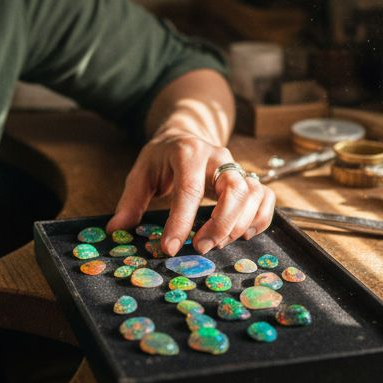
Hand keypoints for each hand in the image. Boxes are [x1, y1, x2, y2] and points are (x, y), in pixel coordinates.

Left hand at [107, 129, 275, 256]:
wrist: (186, 134)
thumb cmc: (163, 157)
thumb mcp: (141, 173)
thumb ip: (130, 201)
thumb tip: (116, 230)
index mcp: (188, 152)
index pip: (189, 189)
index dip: (181, 221)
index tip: (169, 247)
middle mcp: (218, 156)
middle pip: (234, 190)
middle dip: (219, 225)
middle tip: (199, 248)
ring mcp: (237, 167)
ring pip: (254, 194)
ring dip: (238, 225)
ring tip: (216, 244)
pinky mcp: (248, 178)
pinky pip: (266, 197)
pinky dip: (260, 219)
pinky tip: (243, 235)